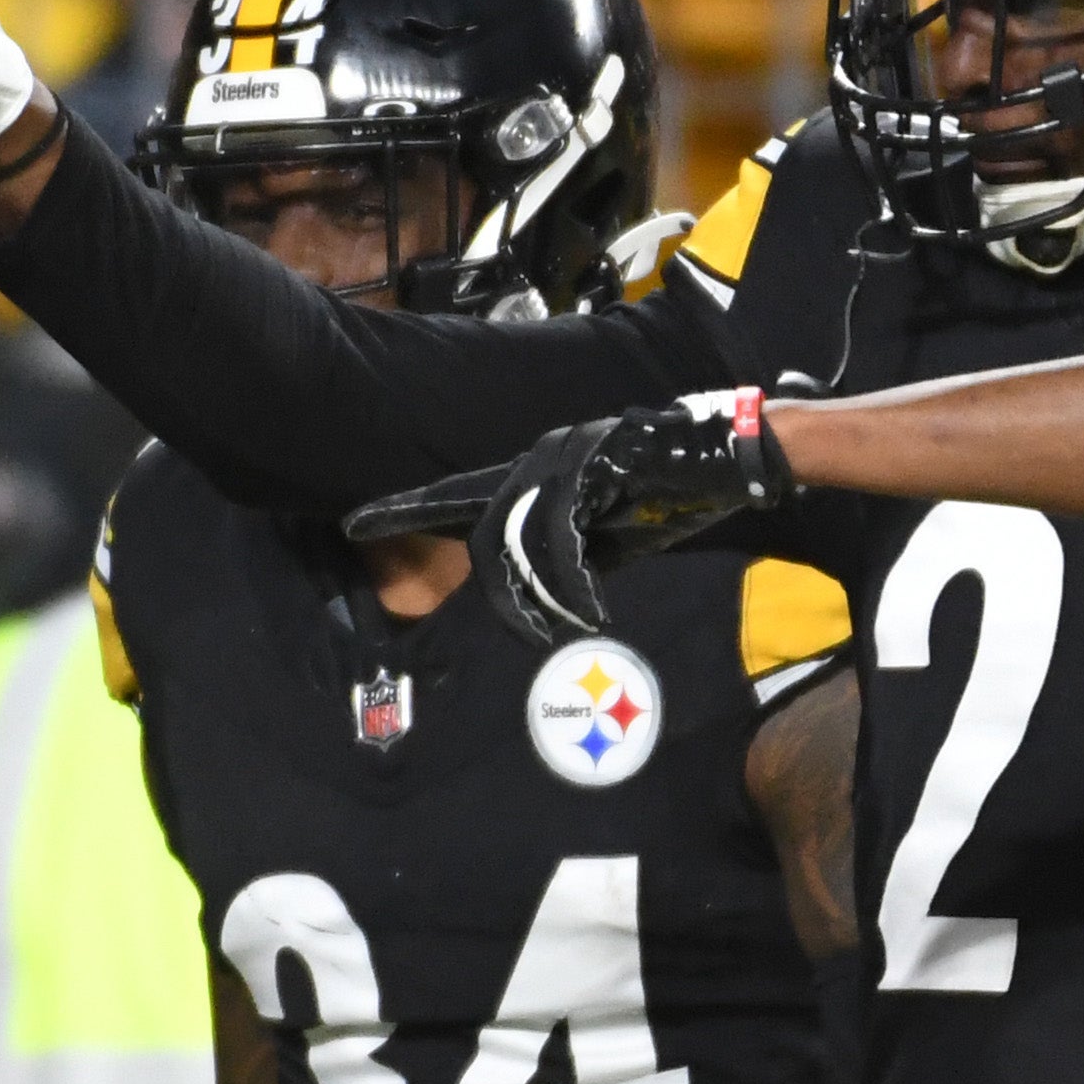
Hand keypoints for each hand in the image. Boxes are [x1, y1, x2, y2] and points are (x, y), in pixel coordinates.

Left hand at [345, 390, 795, 647]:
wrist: (729, 453)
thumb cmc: (672, 494)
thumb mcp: (612, 535)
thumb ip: (571, 555)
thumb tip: (544, 594)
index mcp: (537, 471)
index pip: (458, 492)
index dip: (405, 507)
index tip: (354, 522)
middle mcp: (541, 458)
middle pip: (480, 523)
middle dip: (488, 583)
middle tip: (517, 626)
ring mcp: (566, 459)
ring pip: (514, 535)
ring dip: (533, 596)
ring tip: (553, 629)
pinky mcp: (596, 469)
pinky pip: (560, 537)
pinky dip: (570, 585)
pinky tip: (589, 610)